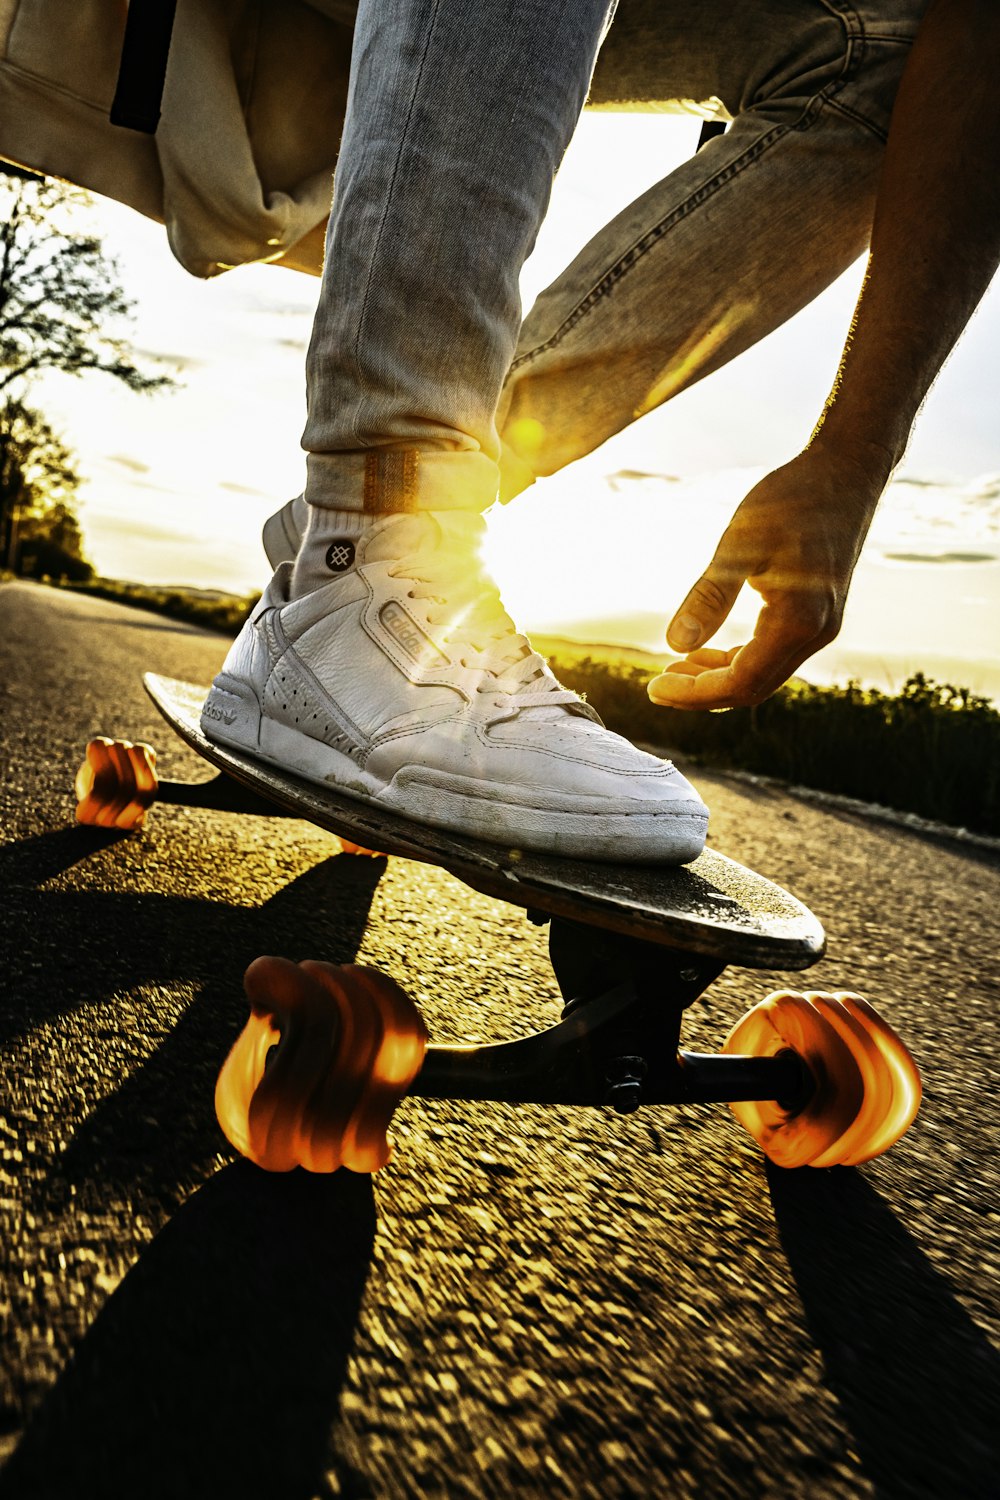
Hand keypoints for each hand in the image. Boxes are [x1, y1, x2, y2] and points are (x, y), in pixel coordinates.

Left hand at [647, 444, 890, 710]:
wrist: (845, 472)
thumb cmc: (792, 500)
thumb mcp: (740, 544)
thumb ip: (710, 597)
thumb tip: (675, 644)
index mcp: (798, 621)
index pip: (741, 682)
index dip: (695, 694)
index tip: (653, 688)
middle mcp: (816, 634)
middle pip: (753, 689)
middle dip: (703, 693)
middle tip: (657, 686)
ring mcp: (821, 627)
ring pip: (764, 676)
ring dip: (719, 678)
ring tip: (675, 667)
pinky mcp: (817, 616)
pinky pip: (774, 655)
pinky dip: (739, 660)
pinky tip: (706, 650)